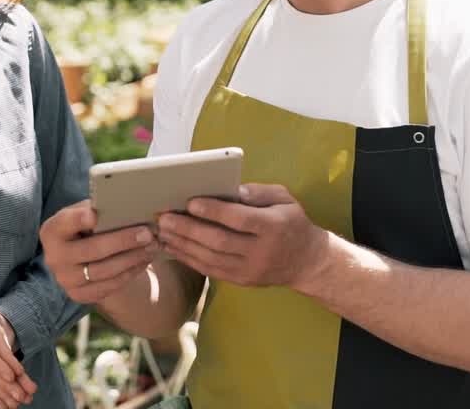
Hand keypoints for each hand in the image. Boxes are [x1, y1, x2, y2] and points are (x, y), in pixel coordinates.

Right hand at [41, 200, 159, 303]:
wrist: (82, 255)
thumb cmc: (88, 226)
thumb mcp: (87, 212)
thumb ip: (100, 209)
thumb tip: (125, 205)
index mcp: (52, 230)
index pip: (65, 223)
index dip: (78, 219)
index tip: (94, 215)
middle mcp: (54, 257)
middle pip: (92, 250)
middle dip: (123, 241)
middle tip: (147, 233)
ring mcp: (65, 279)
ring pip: (104, 271)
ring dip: (132, 258)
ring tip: (152, 247)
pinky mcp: (79, 295)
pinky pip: (108, 287)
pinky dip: (130, 273)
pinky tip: (144, 261)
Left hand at [157, 184, 327, 290]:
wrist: (306, 261)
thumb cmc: (291, 222)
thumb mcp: (284, 199)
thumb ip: (259, 192)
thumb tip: (231, 189)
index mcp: (274, 227)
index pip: (240, 220)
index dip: (214, 211)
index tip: (191, 202)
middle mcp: (261, 252)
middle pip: (219, 241)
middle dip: (189, 229)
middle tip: (165, 218)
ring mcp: (250, 270)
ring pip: (211, 258)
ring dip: (183, 245)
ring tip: (163, 231)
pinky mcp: (241, 281)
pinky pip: (210, 270)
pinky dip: (189, 259)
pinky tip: (174, 248)